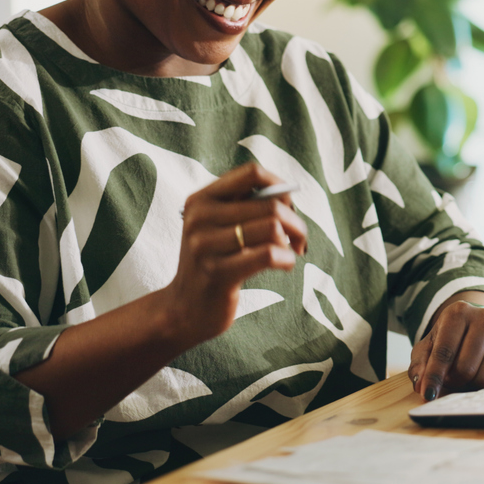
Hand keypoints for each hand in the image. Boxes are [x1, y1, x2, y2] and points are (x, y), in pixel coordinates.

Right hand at [162, 163, 307, 346]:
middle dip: (295, 221)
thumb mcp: (218, 227)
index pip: (251, 173)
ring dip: (294, 240)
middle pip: (270, 203)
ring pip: (273, 227)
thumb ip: (246, 207)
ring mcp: (206, 245)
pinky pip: (269, 254)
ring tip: (292, 252)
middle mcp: (200, 217)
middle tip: (299, 238)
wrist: (184, 310)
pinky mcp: (218, 272)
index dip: (279, 185)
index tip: (288, 205)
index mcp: (201, 199)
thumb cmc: (213, 264)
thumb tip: (287, 194)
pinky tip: (285, 265)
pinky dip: (287, 259)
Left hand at [409, 292, 483, 400]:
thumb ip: (421, 364)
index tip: (428, 395)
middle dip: (454, 381)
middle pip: (466, 368)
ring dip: (472, 385)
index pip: (444, 351)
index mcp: (459, 311)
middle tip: (452, 378)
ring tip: (468, 375)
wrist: (481, 322)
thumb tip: (421, 386)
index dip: (434, 376)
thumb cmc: (451, 337)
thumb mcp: (430, 345)